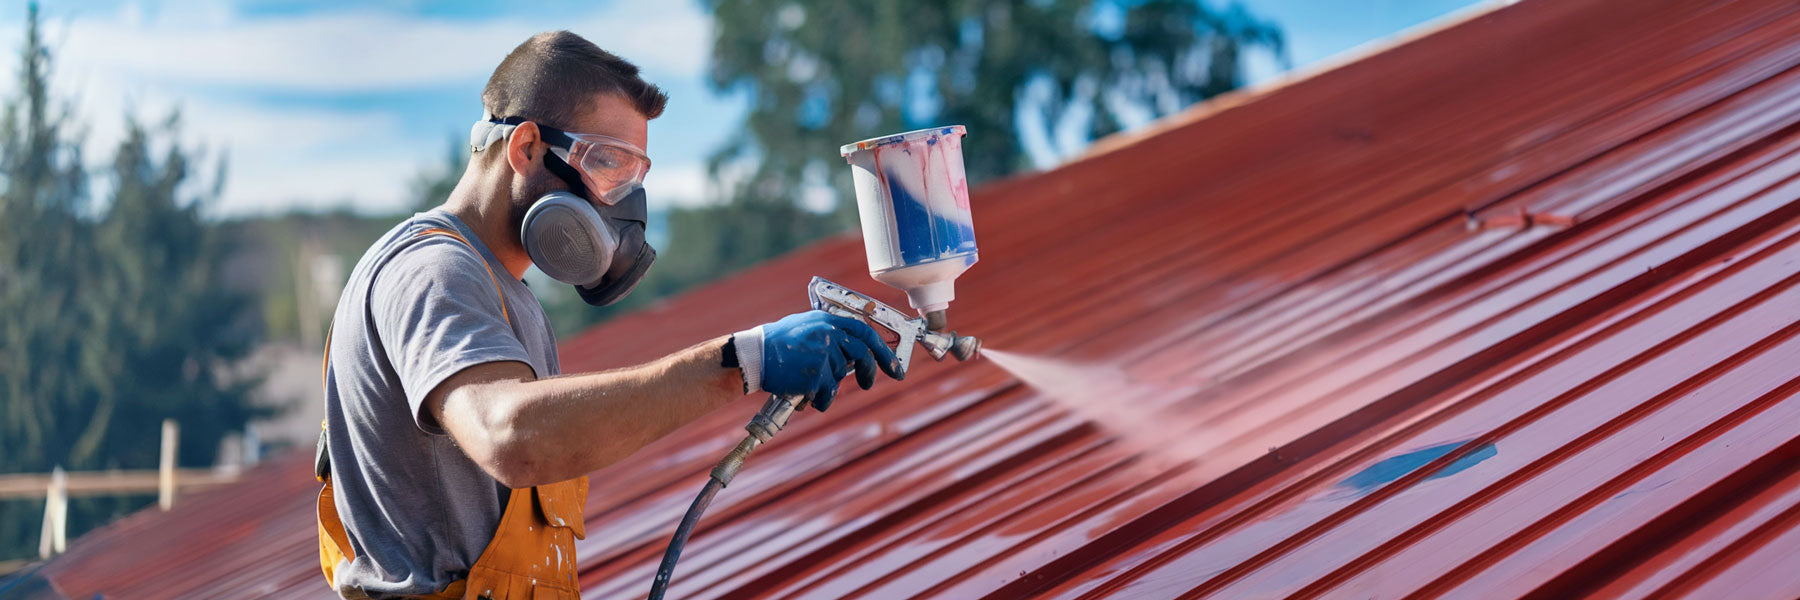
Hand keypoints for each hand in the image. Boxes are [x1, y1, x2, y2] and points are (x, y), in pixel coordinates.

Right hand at [735, 310, 901, 410]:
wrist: (754, 355)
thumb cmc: (776, 343)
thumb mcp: (805, 326)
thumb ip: (830, 334)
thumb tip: (853, 352)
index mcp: (827, 320)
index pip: (864, 332)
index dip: (882, 350)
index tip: (893, 365)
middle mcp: (828, 333)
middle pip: (862, 355)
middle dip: (870, 371)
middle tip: (869, 384)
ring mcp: (824, 353)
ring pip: (840, 377)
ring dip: (828, 386)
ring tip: (809, 385)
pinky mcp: (816, 374)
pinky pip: (827, 393)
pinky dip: (820, 399)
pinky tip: (806, 396)